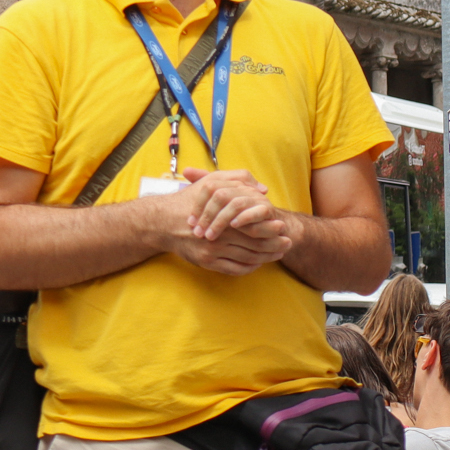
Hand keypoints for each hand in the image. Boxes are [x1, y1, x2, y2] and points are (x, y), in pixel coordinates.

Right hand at [155, 176, 291, 275]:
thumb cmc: (187, 200)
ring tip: (278, 254)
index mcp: (223, 216)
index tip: (283, 226)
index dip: (270, 227)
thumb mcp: (210, 183)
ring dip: (265, 258)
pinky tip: (257, 263)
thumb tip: (262, 189)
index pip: (253, 225)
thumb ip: (237, 180)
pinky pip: (234, 269)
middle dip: (273, 245)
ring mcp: (213, 251)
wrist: (162, 222)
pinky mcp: (207, 263)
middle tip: (288, 244)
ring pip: (247, 258)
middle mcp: (219, 235)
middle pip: (254, 244)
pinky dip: (249, 268)